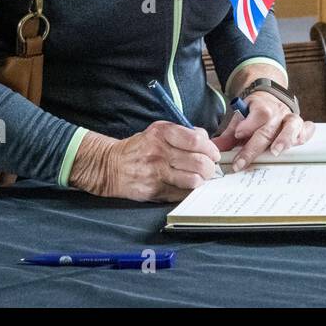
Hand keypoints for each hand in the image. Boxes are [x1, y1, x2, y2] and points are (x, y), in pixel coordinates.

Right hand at [69, 121, 220, 201]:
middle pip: (199, 162)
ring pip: (194, 180)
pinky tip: (187, 186)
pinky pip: (182, 194)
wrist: (111, 166)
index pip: (196, 140)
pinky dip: (189, 191)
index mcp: (162, 133)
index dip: (211, 149)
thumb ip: (183, 133)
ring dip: (202, 181)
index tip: (214, 154)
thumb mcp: (158, 131)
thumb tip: (207, 141)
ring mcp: (157, 173)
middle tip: (210, 169)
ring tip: (200, 178)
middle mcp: (159, 152)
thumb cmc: (140, 148)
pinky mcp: (155, 191)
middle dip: (210, 167)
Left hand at [210, 92, 315, 171]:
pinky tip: (299, 142)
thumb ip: (228, 136)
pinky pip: (307, 128)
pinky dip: (305, 134)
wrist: (269, 98)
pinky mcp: (300, 125)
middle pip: (268, 129)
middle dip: (255, 146)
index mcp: (261, 107)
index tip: (239, 134)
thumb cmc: (253, 113)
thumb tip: (214, 149)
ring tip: (275, 152)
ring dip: (284, 138)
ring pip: (292, 125)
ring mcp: (290, 118)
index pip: (257, 114)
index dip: (249, 124)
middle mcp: (277, 112)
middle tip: (242, 161)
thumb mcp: (239, 119)